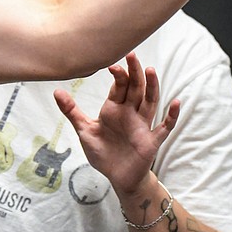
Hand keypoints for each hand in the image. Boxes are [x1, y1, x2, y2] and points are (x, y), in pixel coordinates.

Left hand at [54, 52, 179, 197]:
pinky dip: (171, 115)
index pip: (118, 87)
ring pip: (150, 102)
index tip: (112, 64)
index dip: (117, 76)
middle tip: (131, 55)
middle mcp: (130, 113)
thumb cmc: (103, 152)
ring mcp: (143, 125)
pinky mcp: (151, 140)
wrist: (117, 177)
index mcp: (114, 109)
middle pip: (135, 88)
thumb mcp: (84, 130)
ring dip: (152, 87)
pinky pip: (165, 127)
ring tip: (150, 70)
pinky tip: (175, 102)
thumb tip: (56, 91)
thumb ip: (72, 111)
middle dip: (134, 72)